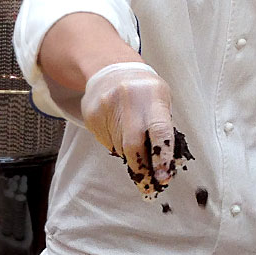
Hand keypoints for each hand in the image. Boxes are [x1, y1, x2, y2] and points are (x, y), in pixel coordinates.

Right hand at [79, 62, 177, 196]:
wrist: (110, 70)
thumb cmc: (144, 90)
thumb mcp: (160, 99)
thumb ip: (163, 127)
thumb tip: (164, 164)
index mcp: (152, 96)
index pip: (159, 131)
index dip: (161, 156)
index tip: (163, 177)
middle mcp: (127, 101)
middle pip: (132, 145)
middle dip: (141, 168)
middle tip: (147, 184)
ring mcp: (105, 108)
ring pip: (118, 148)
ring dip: (129, 155)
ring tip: (133, 143)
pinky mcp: (91, 116)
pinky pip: (105, 142)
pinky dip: (115, 145)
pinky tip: (117, 130)